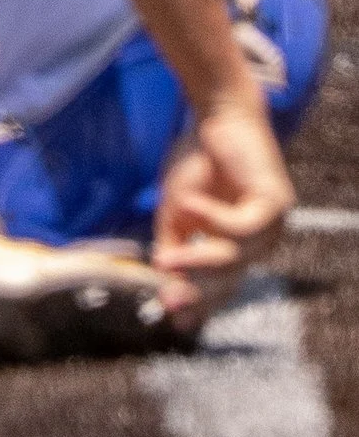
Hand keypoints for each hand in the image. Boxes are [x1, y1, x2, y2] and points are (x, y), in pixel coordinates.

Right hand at [151, 89, 292, 318]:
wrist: (218, 115)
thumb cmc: (199, 160)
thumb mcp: (177, 209)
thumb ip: (173, 242)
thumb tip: (161, 276)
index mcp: (237, 248)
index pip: (221, 287)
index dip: (199, 305)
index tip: (174, 321)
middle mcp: (259, 245)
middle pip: (228, 281)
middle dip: (196, 293)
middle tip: (167, 302)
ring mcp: (271, 229)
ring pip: (235, 259)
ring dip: (197, 261)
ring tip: (163, 259)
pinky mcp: (275, 206)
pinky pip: (242, 228)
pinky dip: (211, 219)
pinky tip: (187, 204)